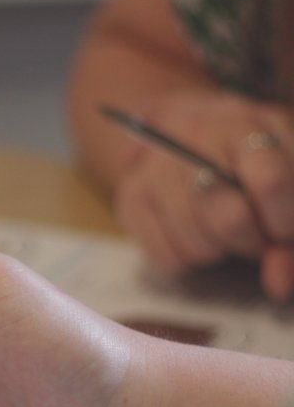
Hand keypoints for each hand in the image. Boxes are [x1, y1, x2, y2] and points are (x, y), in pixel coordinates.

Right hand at [112, 90, 293, 299]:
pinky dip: (188, 261)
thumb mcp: (287, 178)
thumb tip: (279, 281)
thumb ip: (291, 234)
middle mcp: (194, 137)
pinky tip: (196, 238)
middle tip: (255, 236)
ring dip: (218, 252)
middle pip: (229, 219)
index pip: (270, 181)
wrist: (189, 133)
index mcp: (246, 125)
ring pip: (195, 241)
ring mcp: (155, 167)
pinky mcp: (129, 196)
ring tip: (223, 234)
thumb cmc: (251, 160)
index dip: (283, 221)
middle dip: (250, 242)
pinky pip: (164, 256)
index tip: (283, 231)